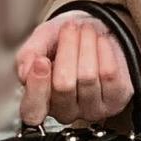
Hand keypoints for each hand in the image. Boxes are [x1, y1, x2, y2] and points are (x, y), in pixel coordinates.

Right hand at [15, 13, 132, 126]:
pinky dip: (104, 51)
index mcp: (40, 102)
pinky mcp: (115, 100)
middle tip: (69, 28)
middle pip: (63, 85)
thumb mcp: (40, 41)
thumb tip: (25, 73)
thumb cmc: (63, 41)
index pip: (33, 111)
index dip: (37, 86)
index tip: (41, 60)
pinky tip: (100, 42)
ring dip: (86, 44)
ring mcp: (91, 109)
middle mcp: (65, 112)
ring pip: (87, 77)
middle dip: (67, 48)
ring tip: (85, 31)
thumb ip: (27, 55)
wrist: (95, 32)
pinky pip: (109, 74)